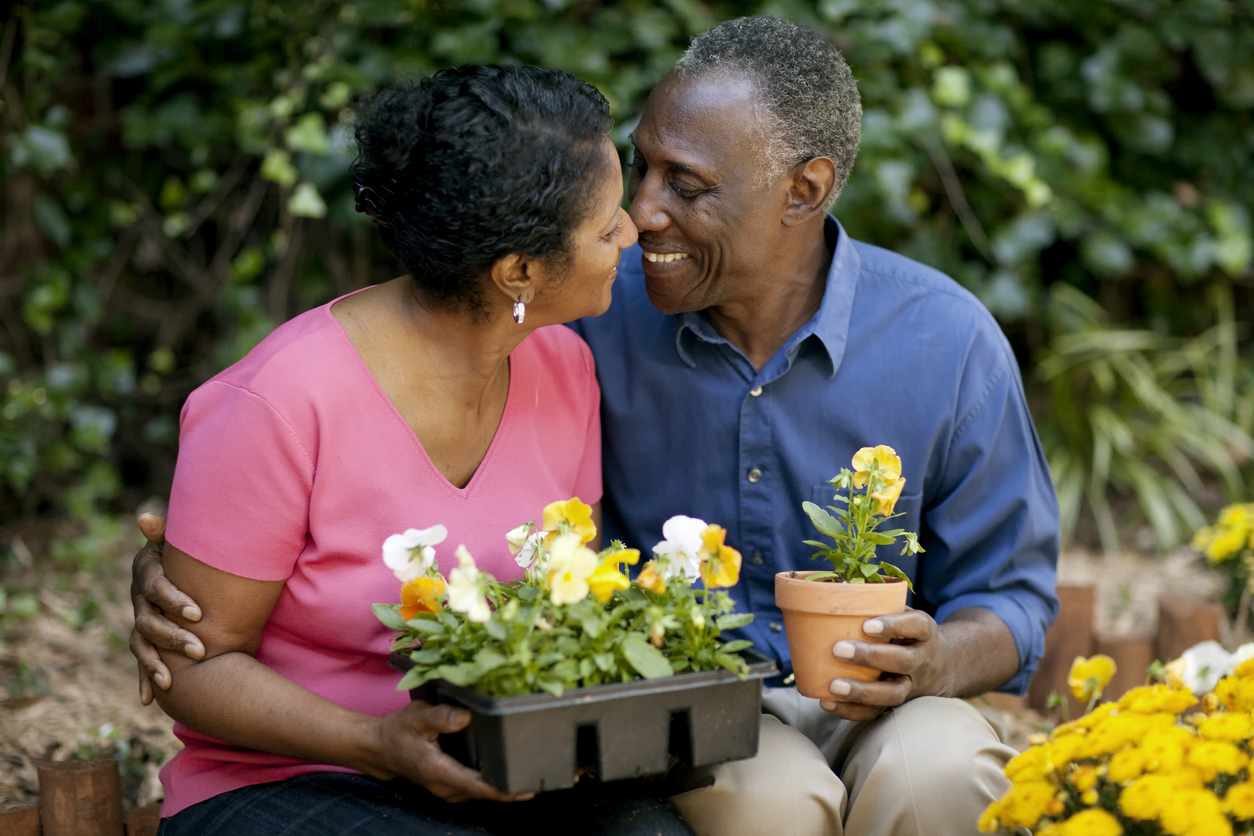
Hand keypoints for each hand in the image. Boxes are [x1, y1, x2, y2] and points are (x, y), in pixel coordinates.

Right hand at [130, 513, 205, 704]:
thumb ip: (168, 531)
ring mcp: (141, 623)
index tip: (199, 614)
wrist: (183, 566)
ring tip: (170, 682)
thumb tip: (145, 518)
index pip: (156, 590)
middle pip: (149, 623)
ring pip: (142, 646)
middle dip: (173, 638)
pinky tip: (148, 701)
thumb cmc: (185, 551)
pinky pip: (141, 663)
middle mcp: (140, 601)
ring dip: (154, 665)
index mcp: (148, 576)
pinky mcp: (147, 640)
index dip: (175, 601)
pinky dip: (144, 681)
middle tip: (200, 651)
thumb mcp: (179, 540)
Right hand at [370, 701, 532, 803]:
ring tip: (532, 769)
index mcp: (438, 770)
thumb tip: (467, 716)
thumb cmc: (399, 730)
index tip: (526, 788)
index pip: (476, 786)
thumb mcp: (416, 715)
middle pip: (485, 792)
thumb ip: (441, 716)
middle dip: (512, 785)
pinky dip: (494, 781)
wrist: (382, 748)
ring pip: (483, 792)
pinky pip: (478, 787)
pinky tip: (511, 768)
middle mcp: (445, 786)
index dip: (503, 789)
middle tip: (541, 772)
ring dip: (505, 784)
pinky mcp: (452, 787)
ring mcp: (449, 790)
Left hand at [818, 609, 946, 721]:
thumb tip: (834, 589)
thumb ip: (879, 604)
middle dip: (871, 657)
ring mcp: (912, 686)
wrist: (942, 666)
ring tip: (834, 686)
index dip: (892, 625)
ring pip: (893, 694)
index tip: (867, 625)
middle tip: (838, 649)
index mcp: (924, 632)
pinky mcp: (898, 705)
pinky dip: (852, 711)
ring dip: (862, 692)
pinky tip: (828, 702)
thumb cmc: (909, 633)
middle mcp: (922, 660)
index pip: (915, 626)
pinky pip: (877, 713)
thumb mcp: (904, 613)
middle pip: (903, 662)